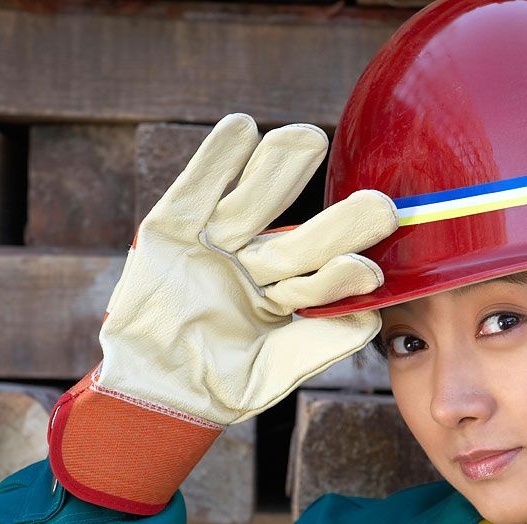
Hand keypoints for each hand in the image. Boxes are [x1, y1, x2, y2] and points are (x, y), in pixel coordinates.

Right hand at [47, 112, 398, 513]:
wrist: (148, 392)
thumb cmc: (213, 387)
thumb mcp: (268, 374)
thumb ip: (317, 346)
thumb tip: (370, 320)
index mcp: (284, 298)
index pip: (320, 284)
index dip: (340, 277)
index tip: (369, 269)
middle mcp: (256, 265)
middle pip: (300, 241)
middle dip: (336, 224)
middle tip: (378, 205)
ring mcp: (215, 244)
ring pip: (252, 205)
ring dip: (279, 171)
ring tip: (309, 139)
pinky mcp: (170, 229)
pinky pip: (195, 191)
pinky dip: (215, 161)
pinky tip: (242, 129)